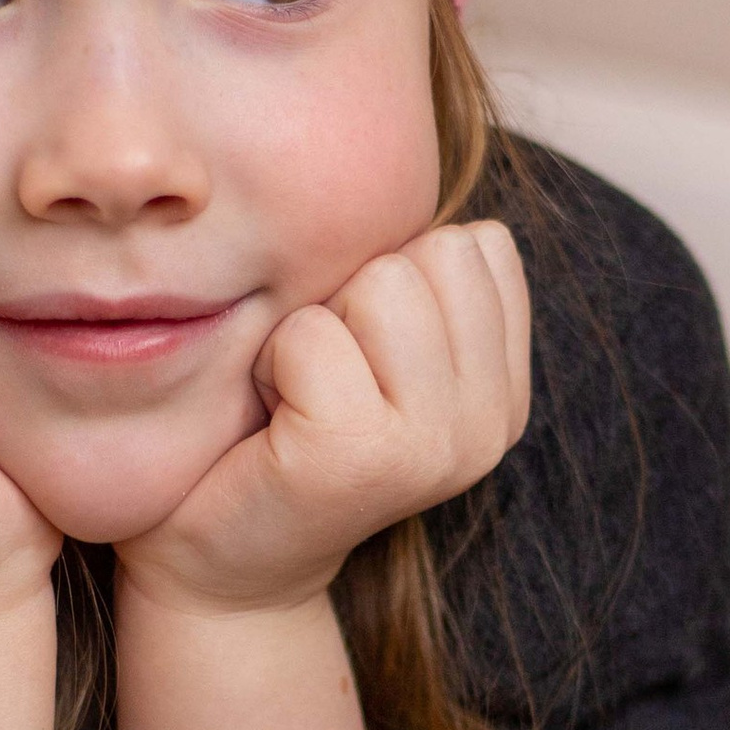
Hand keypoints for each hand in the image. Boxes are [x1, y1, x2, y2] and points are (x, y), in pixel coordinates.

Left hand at [114, 219, 530, 615]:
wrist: (223, 564)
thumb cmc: (283, 431)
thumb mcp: (376, 348)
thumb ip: (424, 286)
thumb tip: (406, 165)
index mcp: (505, 391)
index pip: (480, 244)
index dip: (396, 277)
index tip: (359, 356)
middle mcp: (493, 425)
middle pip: (434, 251)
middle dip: (355, 295)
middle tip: (320, 379)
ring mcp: (437, 446)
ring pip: (381, 282)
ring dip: (314, 327)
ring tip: (299, 396)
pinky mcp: (361, 457)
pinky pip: (311, 336)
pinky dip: (274, 364)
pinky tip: (273, 423)